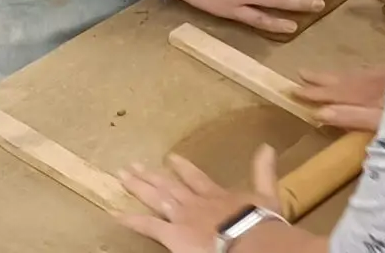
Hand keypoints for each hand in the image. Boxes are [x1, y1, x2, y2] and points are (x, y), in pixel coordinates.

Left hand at [117, 146, 280, 251]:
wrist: (249, 239)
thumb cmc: (260, 221)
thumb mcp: (267, 192)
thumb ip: (264, 170)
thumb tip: (268, 146)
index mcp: (215, 194)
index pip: (195, 178)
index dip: (182, 168)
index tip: (170, 158)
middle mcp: (195, 202)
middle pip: (169, 185)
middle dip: (151, 175)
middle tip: (132, 165)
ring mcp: (182, 216)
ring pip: (156, 198)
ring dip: (139, 187)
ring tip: (122, 177)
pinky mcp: (174, 233)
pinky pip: (148, 226)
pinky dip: (132, 220)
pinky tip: (116, 214)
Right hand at [292, 65, 384, 132]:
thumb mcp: (382, 122)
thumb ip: (352, 117)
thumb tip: (319, 112)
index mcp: (365, 93)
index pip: (334, 94)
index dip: (314, 94)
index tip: (293, 91)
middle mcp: (372, 80)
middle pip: (343, 79)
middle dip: (321, 79)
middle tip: (301, 73)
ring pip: (355, 74)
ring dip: (336, 75)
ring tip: (321, 75)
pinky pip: (368, 71)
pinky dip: (355, 73)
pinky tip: (357, 75)